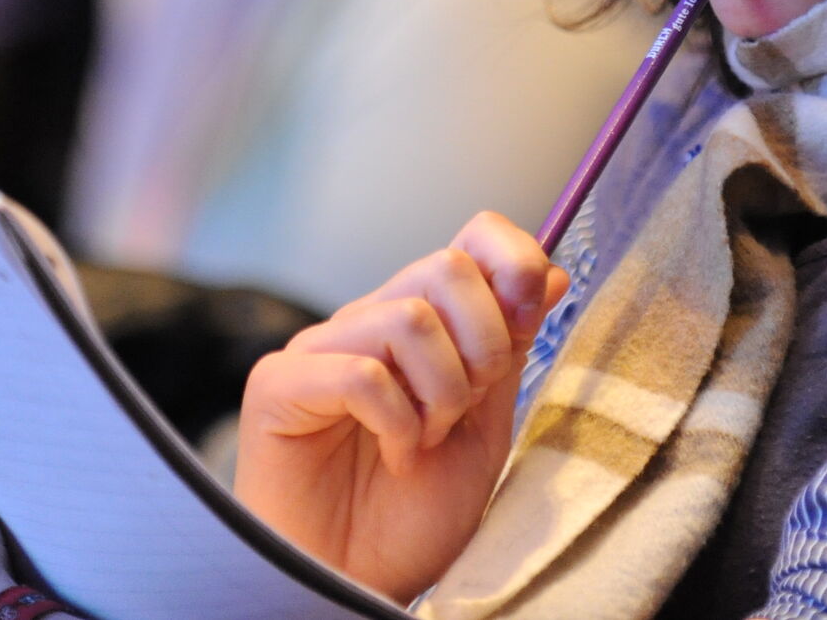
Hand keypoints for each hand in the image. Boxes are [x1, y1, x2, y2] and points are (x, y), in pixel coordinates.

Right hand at [235, 212, 568, 602]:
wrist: (353, 585)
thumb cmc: (412, 520)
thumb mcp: (484, 431)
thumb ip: (508, 352)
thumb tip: (547, 273)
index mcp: (421, 324)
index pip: (471, 240)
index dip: (512, 261)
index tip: (530, 314)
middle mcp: (367, 322)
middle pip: (445, 266)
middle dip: (483, 345)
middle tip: (465, 411)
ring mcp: (319, 350)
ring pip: (409, 316)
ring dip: (441, 393)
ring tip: (425, 441)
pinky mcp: (279, 385)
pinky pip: (361, 371)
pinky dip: (397, 422)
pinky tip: (395, 457)